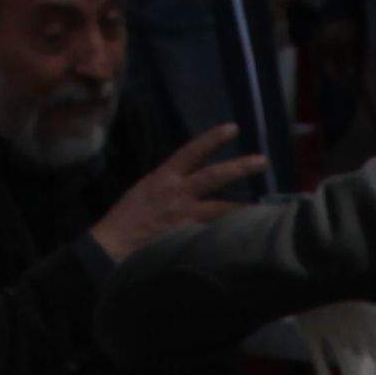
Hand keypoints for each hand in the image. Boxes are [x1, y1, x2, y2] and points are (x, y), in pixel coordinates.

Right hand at [92, 123, 265, 260]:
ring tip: (264, 208)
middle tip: (263, 161)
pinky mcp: (187, 239)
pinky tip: (244, 238)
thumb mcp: (145, 191)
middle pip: (214, 176)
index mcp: (163, 177)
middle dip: (240, 167)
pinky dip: (228, 235)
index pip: (191, 151)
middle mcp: (176, 193)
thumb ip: (169, 185)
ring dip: (243, 208)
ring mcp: (183, 217)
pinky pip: (213, 234)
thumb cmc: (126, 219)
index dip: (212, 139)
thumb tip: (190, 182)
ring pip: (221, 208)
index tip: (232, 128)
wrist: (111, 246)